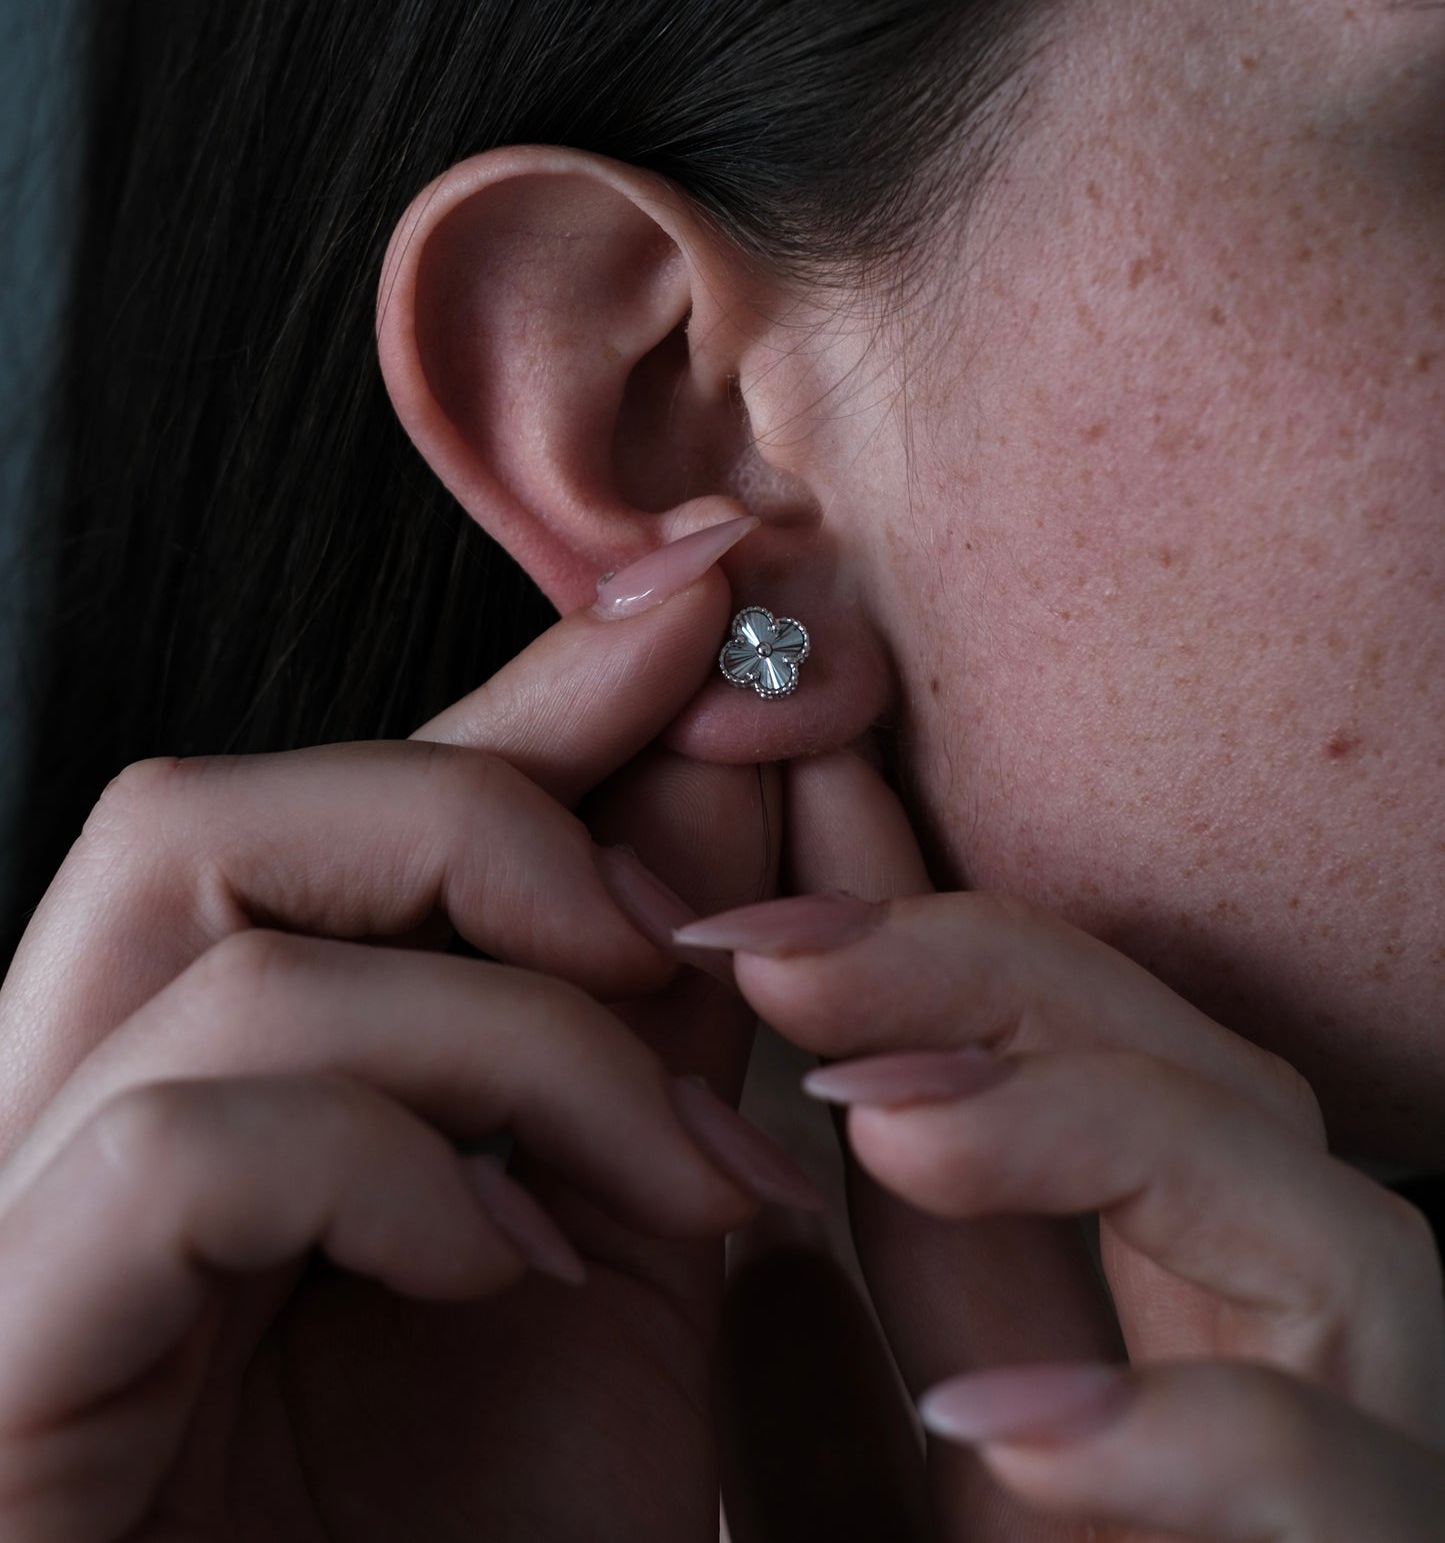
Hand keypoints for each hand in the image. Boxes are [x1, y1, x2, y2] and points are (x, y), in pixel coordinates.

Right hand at [0, 561, 813, 1541]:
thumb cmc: (489, 1540)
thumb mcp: (617, 1243)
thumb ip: (649, 1017)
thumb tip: (735, 775)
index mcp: (215, 1075)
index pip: (341, 803)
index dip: (527, 685)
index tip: (717, 589)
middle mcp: (68, 1124)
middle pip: (200, 815)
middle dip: (476, 808)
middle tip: (672, 924)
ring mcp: (12, 1242)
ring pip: (192, 951)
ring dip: (490, 1025)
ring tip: (660, 1164)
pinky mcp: (6, 1366)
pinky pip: (165, 1155)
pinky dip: (382, 1167)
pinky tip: (515, 1268)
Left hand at [679, 748, 1444, 1540]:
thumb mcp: (864, 1522)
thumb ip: (827, 1388)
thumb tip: (759, 1226)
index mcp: (1172, 1347)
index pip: (1069, 1086)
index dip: (925, 946)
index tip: (772, 832)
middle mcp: (1293, 1377)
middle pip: (1210, 1089)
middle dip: (995, 975)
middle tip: (773, 943)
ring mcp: (1370, 1470)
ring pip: (1334, 1224)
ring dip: (1097, 1131)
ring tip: (876, 1123)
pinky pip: (1344, 1481)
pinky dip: (1182, 1436)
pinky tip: (983, 1424)